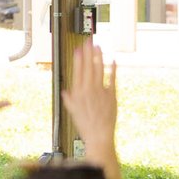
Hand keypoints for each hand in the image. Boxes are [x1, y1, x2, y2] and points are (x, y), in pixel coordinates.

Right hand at [62, 42, 118, 174]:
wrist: (99, 135)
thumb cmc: (85, 125)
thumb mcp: (72, 111)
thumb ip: (69, 99)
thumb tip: (66, 91)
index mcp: (77, 92)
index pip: (77, 70)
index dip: (78, 58)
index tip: (78, 49)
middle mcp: (88, 89)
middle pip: (88, 67)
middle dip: (88, 53)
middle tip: (89, 42)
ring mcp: (101, 91)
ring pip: (99, 70)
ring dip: (98, 57)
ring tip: (98, 47)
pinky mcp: (111, 95)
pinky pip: (112, 79)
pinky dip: (112, 69)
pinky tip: (113, 61)